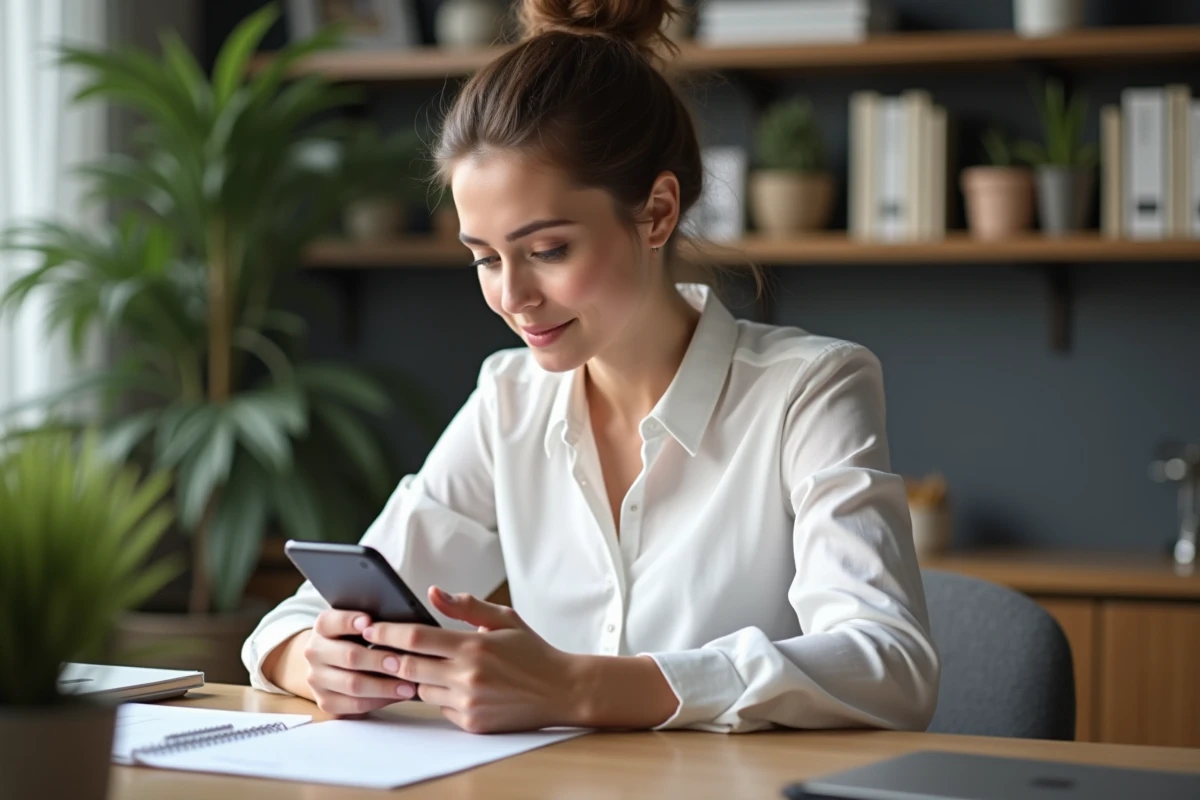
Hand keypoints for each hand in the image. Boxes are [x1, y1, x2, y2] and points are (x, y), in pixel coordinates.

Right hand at [301, 609, 418, 715]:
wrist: (331, 664)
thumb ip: (373, 624)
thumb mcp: (358, 626)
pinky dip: (379, 701)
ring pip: (353, 685)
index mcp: (322, 627)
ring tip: (409, 686)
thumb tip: (400, 627)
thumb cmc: (356, 639)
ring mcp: (317, 679)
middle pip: (348, 656)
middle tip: (402, 663)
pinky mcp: (326, 702)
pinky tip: (397, 697)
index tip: (369, 621)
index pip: (330, 621)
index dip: (349, 621)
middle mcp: (314, 652)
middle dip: (378, 660)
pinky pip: (355, 705)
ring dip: (384, 686)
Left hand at [361, 587, 581, 732]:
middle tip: (371, 649)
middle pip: (407, 666)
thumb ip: (466, 605)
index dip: (387, 632)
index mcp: (474, 645)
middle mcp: (467, 676)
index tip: (369, 627)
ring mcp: (468, 703)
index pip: (416, 637)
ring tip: (418, 666)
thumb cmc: (532, 651)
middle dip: (385, 657)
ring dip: (415, 678)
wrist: (561, 691)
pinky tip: (452, 687)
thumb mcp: (504, 619)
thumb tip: (433, 592)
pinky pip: (440, 709)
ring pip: (421, 689)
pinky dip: (439, 697)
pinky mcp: (471, 723)